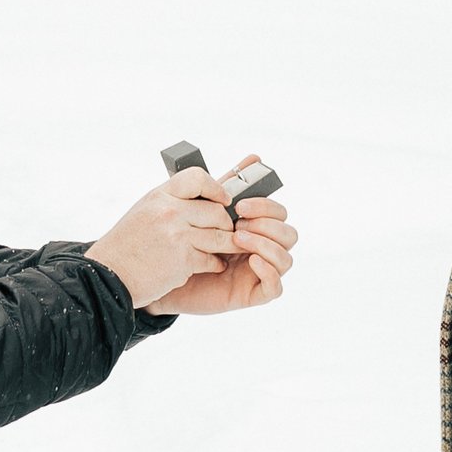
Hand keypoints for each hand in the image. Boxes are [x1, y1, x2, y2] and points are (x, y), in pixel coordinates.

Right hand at [86, 167, 240, 310]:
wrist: (109, 275)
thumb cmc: (126, 246)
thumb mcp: (144, 211)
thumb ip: (170, 203)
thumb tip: (201, 201)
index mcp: (159, 196)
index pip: (197, 178)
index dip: (216, 188)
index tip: (223, 200)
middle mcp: (169, 211)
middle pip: (216, 211)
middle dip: (226, 224)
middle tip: (226, 231)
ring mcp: (177, 235)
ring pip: (220, 236)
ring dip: (227, 245)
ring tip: (226, 248)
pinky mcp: (183, 260)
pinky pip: (212, 259)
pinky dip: (216, 264)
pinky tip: (214, 265)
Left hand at [150, 155, 295, 317]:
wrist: (162, 272)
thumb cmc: (186, 240)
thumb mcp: (206, 209)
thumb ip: (230, 185)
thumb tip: (255, 157)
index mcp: (256, 227)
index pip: (279, 213)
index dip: (266, 206)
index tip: (240, 205)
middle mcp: (263, 249)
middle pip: (289, 234)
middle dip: (268, 225)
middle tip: (239, 224)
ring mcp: (260, 272)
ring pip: (286, 259)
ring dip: (266, 245)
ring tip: (238, 240)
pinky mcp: (253, 293)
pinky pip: (275, 287)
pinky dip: (269, 272)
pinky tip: (251, 261)